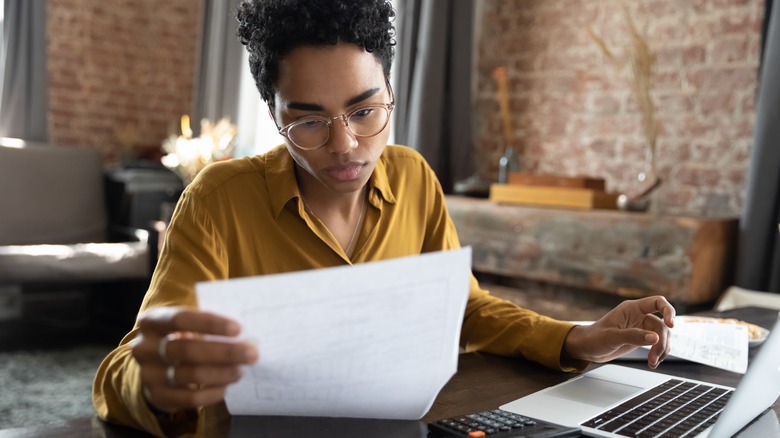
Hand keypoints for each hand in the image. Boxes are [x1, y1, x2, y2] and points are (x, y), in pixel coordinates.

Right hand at [131, 307, 258, 413]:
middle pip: (187, 349)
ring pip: (190, 375)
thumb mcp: (188, 325)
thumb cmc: (182, 337)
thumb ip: (209, 325)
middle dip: (224, 352)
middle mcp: (144, 347)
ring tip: (241, 370)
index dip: (210, 324)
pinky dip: (212, 392)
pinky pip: (189, 399)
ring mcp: (148, 374)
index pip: (180, 319)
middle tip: (251, 353)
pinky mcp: (156, 396)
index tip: (237, 329)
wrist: (157, 367)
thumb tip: (246, 330)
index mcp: (152, 322)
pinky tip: (226, 386)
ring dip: (221, 373)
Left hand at [563, 296, 674, 368]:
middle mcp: (639, 316)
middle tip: (654, 357)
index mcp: (631, 309)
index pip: (657, 302)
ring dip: (661, 350)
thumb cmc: (594, 338)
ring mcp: (641, 327)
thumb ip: (633, 336)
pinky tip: (653, 362)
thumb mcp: (612, 337)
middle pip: (662, 325)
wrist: (587, 348)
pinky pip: (657, 344)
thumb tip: (654, 338)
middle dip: (661, 342)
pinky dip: (658, 353)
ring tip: (652, 362)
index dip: (668, 311)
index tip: (671, 325)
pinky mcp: (641, 338)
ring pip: (661, 336)